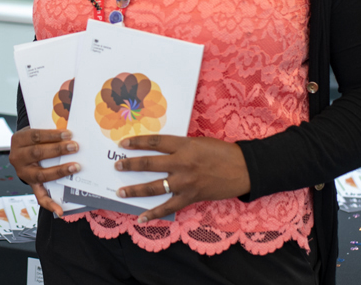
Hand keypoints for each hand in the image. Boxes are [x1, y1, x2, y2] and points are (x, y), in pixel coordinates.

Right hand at [9, 127, 80, 215]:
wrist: (23, 150)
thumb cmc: (35, 138)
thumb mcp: (36, 130)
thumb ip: (50, 129)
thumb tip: (69, 126)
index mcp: (18, 140)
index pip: (35, 136)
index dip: (52, 135)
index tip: (68, 134)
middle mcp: (17, 157)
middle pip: (37, 153)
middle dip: (58, 149)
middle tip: (75, 147)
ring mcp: (23, 173)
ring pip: (41, 174)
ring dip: (59, 171)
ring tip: (76, 166)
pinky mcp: (31, 185)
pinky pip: (39, 196)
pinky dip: (50, 204)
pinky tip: (61, 211)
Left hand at [114, 135, 250, 222]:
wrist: (243, 169)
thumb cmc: (221, 152)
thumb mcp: (198, 142)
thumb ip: (178, 146)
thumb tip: (158, 150)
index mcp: (183, 145)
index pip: (154, 142)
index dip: (137, 142)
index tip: (122, 143)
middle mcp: (182, 163)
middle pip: (149, 163)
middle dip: (130, 165)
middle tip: (116, 165)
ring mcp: (185, 182)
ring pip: (155, 186)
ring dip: (135, 189)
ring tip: (121, 191)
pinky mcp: (191, 197)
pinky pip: (169, 207)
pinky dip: (154, 214)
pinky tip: (142, 218)